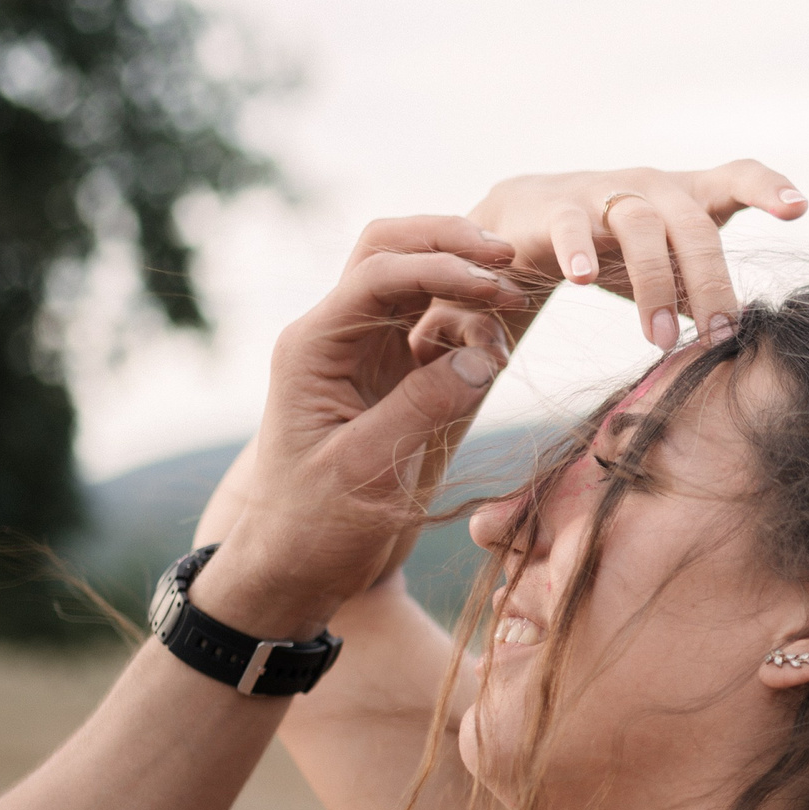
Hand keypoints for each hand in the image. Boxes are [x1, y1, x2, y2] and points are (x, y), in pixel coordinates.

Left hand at [190, 218, 526, 640]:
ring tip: (514, 313)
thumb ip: (424, 406)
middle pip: (391, 249)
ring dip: (467, 282)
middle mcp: (336, 336)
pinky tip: (497, 354)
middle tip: (510, 259)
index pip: (378, 274)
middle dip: (450, 243)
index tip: (496, 284)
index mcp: (314, 347)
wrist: (294, 567)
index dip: (441, 267)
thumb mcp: (367, 468)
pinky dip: (472, 325)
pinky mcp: (392, 376)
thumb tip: (486, 356)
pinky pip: (437, 326)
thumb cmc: (315, 524)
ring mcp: (365, 351)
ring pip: (418, 279)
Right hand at [466, 160, 808, 348]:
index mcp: (689, 196)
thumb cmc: (617, 246)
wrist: (530, 220)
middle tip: (718, 338)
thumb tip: (747, 337)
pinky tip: (585, 281)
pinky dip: (580, 252)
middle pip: (694, 227)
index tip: (799, 208)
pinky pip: (573, 226)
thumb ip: (703, 289)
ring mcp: (606, 191)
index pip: (738, 178)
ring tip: (658, 338)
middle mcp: (653, 185)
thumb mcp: (669, 263)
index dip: (769, 188)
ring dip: (655, 286)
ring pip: (642, 227)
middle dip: (711, 285)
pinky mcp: (558, 207)